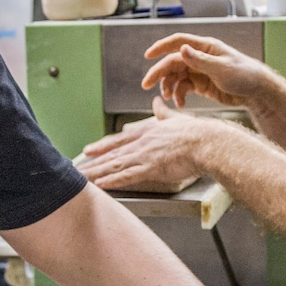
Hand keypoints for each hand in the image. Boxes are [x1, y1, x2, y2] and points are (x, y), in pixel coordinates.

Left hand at [76, 100, 213, 191]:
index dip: (103, 146)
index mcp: (148, 131)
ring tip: (83, 179)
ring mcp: (145, 155)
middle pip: (112, 153)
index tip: (89, 150)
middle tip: (77, 168)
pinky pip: (128, 176)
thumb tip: (157, 102)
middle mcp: (142, 142)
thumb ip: (164, 112)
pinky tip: (101, 184)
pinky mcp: (152, 168)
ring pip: (115, 165)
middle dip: (93, 162)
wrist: (207, 142)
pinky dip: (113, 180)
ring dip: (98, 172)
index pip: (120, 139)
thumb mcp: (176, 118)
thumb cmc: (197, 133)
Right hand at [141, 33, 280, 110]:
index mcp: (205, 48)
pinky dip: (179, 96)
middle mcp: (200, 57)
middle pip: (172, 62)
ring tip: (170, 99)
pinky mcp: (201, 84)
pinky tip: (181, 105)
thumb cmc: (244, 75)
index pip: (178, 42)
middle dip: (159, 73)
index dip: (161, 47)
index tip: (148, 55)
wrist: (257, 92)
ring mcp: (200, 71)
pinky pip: (184, 88)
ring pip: (176, 77)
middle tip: (146, 85)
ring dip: (169, 87)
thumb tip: (182, 49)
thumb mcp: (222, 68)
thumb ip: (200, 60)